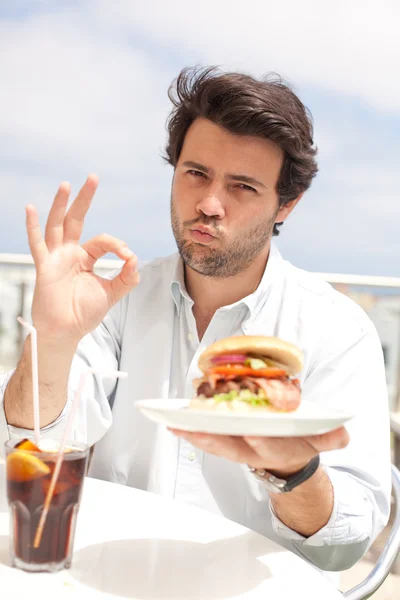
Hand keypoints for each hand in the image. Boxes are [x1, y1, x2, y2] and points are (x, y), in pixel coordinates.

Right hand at [26, 174, 138, 341]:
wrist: (66, 331)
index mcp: (85, 258)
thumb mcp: (111, 294)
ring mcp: (55, 258)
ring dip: (61, 205)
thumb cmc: (84, 313)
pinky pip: (37, 245)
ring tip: (66, 184)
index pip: (103, 241)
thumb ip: (126, 278)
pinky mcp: (45, 267)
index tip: (128, 257)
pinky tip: (30, 209)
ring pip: (57, 225)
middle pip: (76, 220)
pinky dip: (33, 227)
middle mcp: (69, 254)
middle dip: (84, 199)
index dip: (117, 245)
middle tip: (93, 178)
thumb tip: (135, 259)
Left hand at [169, 427, 348, 475]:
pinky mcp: (223, 442)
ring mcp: (237, 448)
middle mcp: (254, 450)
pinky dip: (188, 431)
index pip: (269, 445)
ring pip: (214, 443)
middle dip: (215, 437)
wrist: (288, 459)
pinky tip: (172, 421)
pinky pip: (204, 437)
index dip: (261, 440)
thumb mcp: (321, 439)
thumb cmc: (300, 440)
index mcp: (278, 447)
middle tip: (196, 427)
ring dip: (195, 433)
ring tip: (175, 422)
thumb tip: (343, 433)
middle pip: (233, 445)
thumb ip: (331, 435)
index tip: (253, 432)